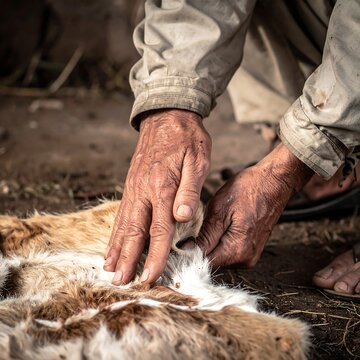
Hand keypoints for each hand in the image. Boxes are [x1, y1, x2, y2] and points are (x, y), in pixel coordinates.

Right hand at [104, 109, 210, 284]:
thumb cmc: (187, 138)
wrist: (167, 116)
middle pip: (134, 232)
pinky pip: (122, 213)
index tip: (149, 278)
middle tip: (120, 283)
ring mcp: (134, 188)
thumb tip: (183, 217)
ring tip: (110, 269)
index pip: (160, 230)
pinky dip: (115, 232)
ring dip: (116, 249)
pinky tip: (113, 243)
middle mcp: (143, 190)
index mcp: (162, 186)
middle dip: (127, 259)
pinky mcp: (131, 185)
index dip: (155, 256)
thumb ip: (190, 190)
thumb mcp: (198, 160)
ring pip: (123, 224)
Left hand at [195, 143, 312, 267]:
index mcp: (237, 251)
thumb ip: (203, 236)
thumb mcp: (219, 210)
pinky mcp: (250, 250)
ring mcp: (249, 256)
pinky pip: (227, 251)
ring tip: (208, 225)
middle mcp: (245, 259)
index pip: (203, 264)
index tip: (178, 242)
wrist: (273, 182)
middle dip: (198, 249)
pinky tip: (217, 227)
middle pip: (211, 263)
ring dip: (208, 245)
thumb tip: (186, 251)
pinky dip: (218, 242)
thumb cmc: (250, 190)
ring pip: (218, 257)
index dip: (188, 254)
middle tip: (193, 229)